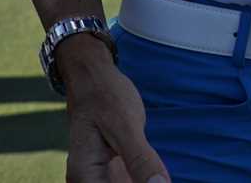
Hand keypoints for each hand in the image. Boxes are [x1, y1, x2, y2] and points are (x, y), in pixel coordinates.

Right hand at [60, 38, 168, 182]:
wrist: (95, 79)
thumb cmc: (106, 98)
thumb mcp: (126, 126)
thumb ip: (141, 160)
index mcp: (85, 177)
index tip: (161, 181)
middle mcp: (88, 182)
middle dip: (144, 182)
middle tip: (164, 175)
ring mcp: (99, 178)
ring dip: (147, 181)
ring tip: (163, 174)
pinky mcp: (112, 171)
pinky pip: (130, 182)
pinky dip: (146, 180)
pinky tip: (159, 176)